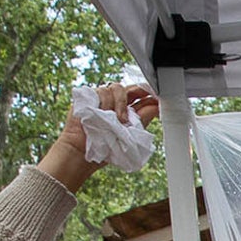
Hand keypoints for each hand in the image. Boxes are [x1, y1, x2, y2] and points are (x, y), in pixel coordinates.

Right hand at [40, 82, 158, 192]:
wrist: (83, 152)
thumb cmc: (105, 147)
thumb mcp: (130, 133)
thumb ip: (142, 119)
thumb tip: (157, 107)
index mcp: (126, 110)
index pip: (139, 96)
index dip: (148, 93)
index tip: (157, 96)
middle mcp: (114, 102)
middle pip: (130, 88)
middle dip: (139, 92)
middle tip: (145, 100)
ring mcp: (101, 98)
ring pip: (116, 88)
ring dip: (121, 104)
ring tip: (119, 120)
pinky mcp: (89, 97)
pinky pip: (101, 91)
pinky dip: (105, 102)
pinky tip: (104, 113)